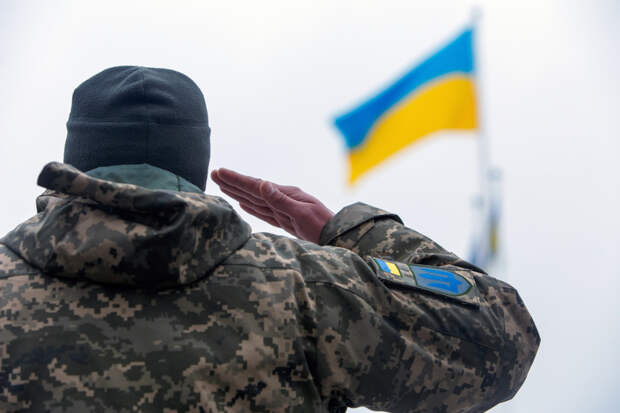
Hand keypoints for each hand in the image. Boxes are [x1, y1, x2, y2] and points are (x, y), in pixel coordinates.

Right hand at [211, 168, 333, 243]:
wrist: (338, 238)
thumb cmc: (323, 226)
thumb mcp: (301, 213)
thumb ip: (280, 200)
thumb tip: (262, 183)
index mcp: (285, 195)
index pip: (255, 186)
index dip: (236, 180)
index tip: (220, 172)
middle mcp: (283, 199)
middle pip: (253, 190)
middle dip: (233, 183)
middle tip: (214, 173)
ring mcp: (284, 210)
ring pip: (256, 200)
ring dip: (239, 192)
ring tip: (224, 185)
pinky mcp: (286, 221)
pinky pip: (264, 212)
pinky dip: (252, 207)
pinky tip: (244, 204)